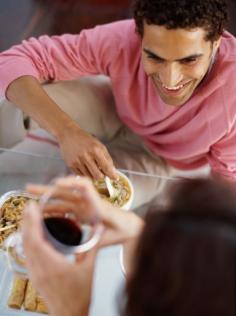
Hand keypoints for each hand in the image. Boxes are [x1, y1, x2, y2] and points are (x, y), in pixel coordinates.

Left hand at [22, 200, 95, 315]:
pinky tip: (32, 236)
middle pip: (27, 241)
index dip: (33, 222)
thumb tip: (99, 228)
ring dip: (26, 231)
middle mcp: (39, 270)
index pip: (37, 240)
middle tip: (29, 206)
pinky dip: (28, 242)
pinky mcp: (35, 277)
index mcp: (52, 266)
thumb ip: (94, 247)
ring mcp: (35, 274)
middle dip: (27, 222)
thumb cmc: (79, 296)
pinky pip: (27, 255)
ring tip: (29, 217)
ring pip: (25, 248)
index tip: (32, 208)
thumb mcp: (89, 269)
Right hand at [26, 176, 143, 247]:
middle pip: (66, 191)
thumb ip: (94, 246)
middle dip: (47, 189)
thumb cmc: (122, 230)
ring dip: (48, 197)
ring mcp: (84, 205)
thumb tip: (78, 259)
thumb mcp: (108, 239)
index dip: (70, 183)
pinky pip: (66, 206)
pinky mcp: (82, 210)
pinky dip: (55, 207)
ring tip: (32, 198)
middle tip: (29, 188)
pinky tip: (45, 212)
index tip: (56, 184)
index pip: (85, 187)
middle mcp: (87, 202)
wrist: (129, 226)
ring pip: (63, 199)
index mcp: (96, 205)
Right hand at [58, 121, 116, 179]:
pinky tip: (85, 166)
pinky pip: (81, 175)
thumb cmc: (86, 140)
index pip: (106, 167)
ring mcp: (77, 162)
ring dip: (93, 175)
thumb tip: (112, 171)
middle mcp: (86, 157)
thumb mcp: (99, 145)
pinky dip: (86, 174)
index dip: (112, 175)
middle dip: (102, 177)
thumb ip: (107, 158)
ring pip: (90, 177)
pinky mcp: (70, 165)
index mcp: (95, 150)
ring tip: (92, 167)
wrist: (68, 135)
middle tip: (103, 174)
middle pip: (98, 176)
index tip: (115, 178)